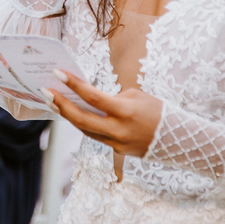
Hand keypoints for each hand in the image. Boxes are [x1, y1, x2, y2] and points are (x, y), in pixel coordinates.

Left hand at [46, 71, 161, 157]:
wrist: (178, 139)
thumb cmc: (158, 111)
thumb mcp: (137, 96)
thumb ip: (112, 98)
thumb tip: (91, 99)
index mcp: (125, 111)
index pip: (93, 97)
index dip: (73, 84)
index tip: (58, 73)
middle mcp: (117, 129)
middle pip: (81, 119)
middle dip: (60, 105)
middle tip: (45, 91)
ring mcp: (116, 143)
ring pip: (84, 129)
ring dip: (67, 115)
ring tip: (53, 101)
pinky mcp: (116, 150)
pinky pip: (94, 136)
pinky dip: (81, 124)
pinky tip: (71, 114)